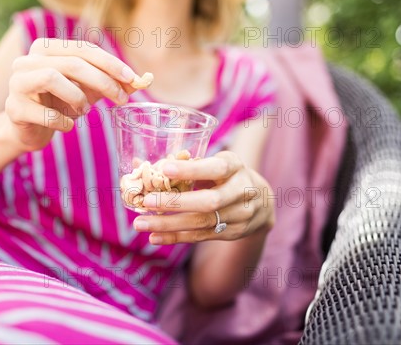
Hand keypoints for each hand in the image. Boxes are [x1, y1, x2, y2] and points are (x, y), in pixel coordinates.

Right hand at [5, 38, 137, 151]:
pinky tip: (67, 126)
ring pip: (51, 78)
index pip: (83, 49)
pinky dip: (62, 122)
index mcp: (46, 49)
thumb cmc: (60, 105)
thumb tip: (145, 80)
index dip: (110, 63)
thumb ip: (114, 83)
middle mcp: (27, 60)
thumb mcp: (89, 91)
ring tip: (86, 111)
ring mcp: (17, 83)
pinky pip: (44, 113)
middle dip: (102, 81)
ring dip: (77, 97)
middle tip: (121, 99)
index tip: (133, 78)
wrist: (28, 130)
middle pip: (71, 63)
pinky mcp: (14, 109)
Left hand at [132, 151, 274, 244]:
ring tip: (141, 224)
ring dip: (169, 225)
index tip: (164, 168)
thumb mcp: (214, 163)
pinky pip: (201, 236)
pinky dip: (176, 237)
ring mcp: (239, 215)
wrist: (262, 202)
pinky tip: (154, 237)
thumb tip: (138, 165)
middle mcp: (241, 192)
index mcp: (235, 167)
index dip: (191, 170)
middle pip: (209, 201)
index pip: (215, 169)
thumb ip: (183, 164)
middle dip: (175, 203)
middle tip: (146, 202)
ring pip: (202, 222)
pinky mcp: (232, 233)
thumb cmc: (227, 176)